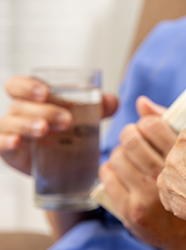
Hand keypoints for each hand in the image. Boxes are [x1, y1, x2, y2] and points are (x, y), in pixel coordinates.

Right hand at [0, 76, 116, 174]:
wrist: (68, 164)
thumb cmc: (72, 131)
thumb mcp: (87, 117)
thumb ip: (101, 106)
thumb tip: (112, 101)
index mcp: (33, 99)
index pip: (18, 85)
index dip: (27, 86)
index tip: (45, 92)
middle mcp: (19, 112)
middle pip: (20, 105)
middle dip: (43, 110)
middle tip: (66, 120)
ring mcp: (11, 131)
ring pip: (9, 122)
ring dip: (27, 124)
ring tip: (44, 129)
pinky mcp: (9, 152)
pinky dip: (4, 141)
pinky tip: (16, 142)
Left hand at [100, 96, 185, 249]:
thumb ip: (168, 124)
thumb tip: (141, 102)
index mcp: (184, 159)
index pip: (152, 125)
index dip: (147, 122)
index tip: (148, 128)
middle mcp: (165, 176)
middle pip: (131, 139)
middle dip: (130, 134)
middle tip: (135, 138)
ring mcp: (146, 196)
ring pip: (117, 157)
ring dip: (120, 151)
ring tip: (130, 155)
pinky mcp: (131, 211)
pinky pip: (107, 177)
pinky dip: (110, 169)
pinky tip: (122, 170)